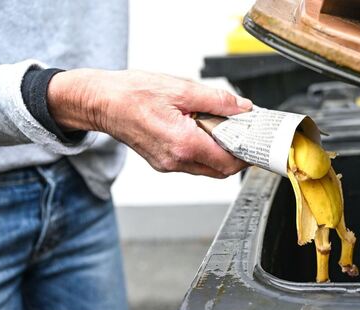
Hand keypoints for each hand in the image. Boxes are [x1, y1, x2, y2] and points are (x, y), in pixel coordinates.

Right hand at [47, 69, 251, 177]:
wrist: (100, 102)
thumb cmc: (132, 93)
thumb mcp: (181, 88)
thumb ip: (217, 100)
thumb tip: (242, 107)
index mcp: (183, 143)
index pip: (228, 161)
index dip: (248, 154)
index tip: (258, 143)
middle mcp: (176, 160)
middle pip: (220, 170)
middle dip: (237, 155)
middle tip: (246, 135)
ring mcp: (168, 164)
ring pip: (207, 168)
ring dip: (221, 153)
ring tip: (225, 130)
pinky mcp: (162, 162)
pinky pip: (192, 163)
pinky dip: (205, 151)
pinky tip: (205, 131)